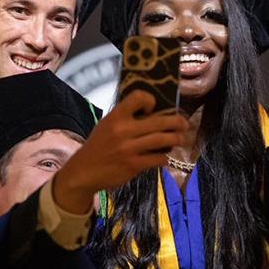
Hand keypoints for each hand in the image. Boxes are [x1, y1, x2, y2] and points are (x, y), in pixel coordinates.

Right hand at [54, 91, 187, 213]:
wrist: (83, 171)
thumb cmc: (98, 146)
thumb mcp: (106, 125)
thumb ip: (125, 117)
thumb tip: (153, 111)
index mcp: (116, 117)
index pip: (139, 97)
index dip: (151, 100)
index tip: (155, 108)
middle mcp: (123, 131)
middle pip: (159, 121)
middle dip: (177, 122)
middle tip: (184, 124)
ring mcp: (129, 149)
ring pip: (162, 140)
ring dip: (176, 139)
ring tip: (180, 139)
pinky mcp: (134, 165)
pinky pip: (157, 158)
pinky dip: (165, 157)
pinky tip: (165, 157)